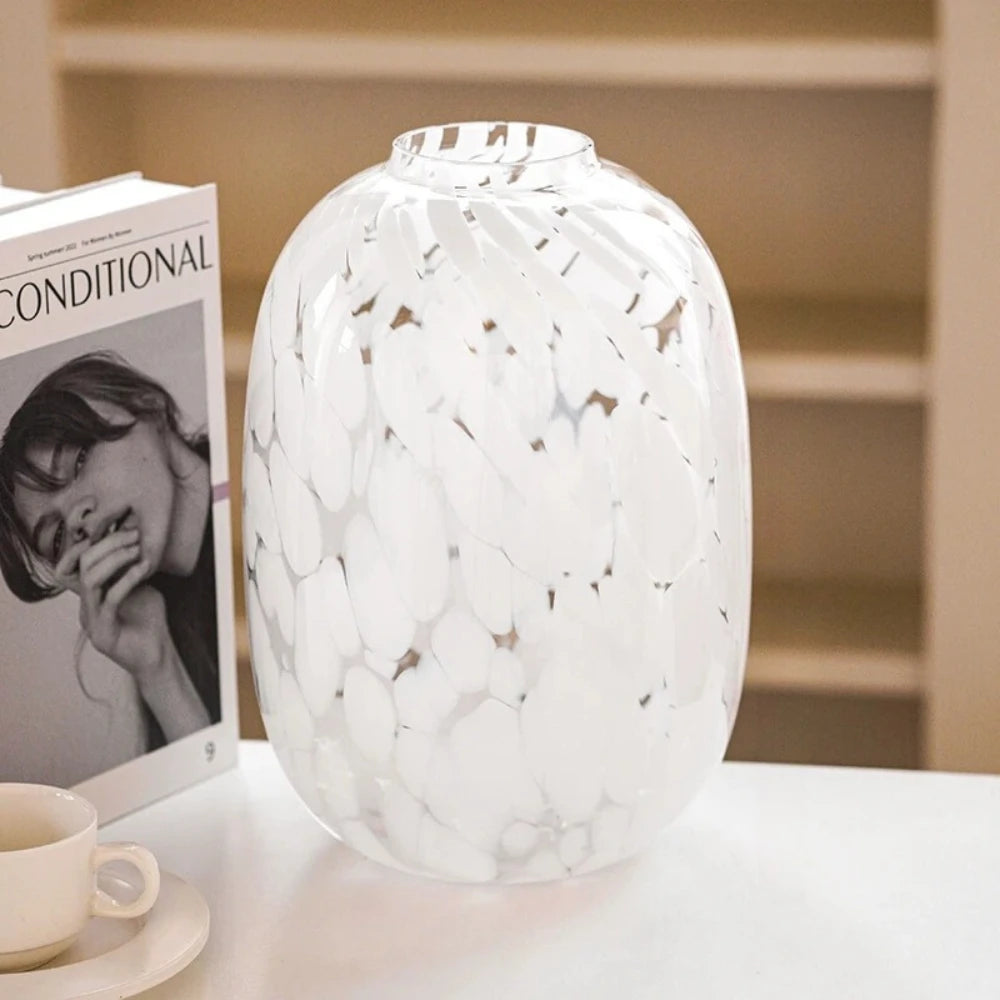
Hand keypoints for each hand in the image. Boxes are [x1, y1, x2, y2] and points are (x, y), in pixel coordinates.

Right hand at [67, 529, 170, 685]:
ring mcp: (91, 620)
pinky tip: (143, 569)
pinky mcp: (103, 633)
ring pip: (90, 579)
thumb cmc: (149, 621)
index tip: (116, 528)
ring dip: (115, 559)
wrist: (157, 655)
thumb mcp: (139, 587)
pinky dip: (127, 580)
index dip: (89, 542)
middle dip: (108, 544)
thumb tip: (133, 540)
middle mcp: (85, 605)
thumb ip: (130, 569)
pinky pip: (110, 599)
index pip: (73, 562)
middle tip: (133, 534)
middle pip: (82, 564)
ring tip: (137, 550)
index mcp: (90, 595)